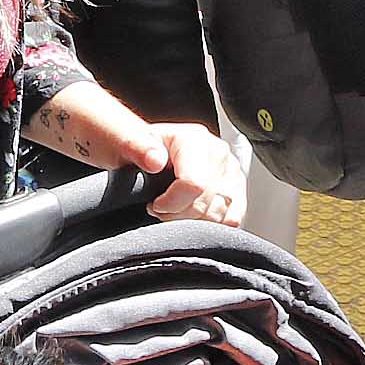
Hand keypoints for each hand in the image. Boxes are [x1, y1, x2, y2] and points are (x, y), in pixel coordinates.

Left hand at [92, 109, 243, 227]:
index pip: (194, 184)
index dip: (170, 204)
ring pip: (219, 216)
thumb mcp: (126, 142)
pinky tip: (191, 216)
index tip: (154, 205)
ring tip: (175, 209)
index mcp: (194, 139)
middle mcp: (218, 153)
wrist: (148, 153)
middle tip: (160, 208)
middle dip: (177, 216)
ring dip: (192, 222)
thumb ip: (137, 147)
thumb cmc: (138, 151)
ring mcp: (231, 173)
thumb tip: (155, 160)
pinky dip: (209, 226)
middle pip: (206, 205)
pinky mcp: (237, 191)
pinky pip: (231, 220)